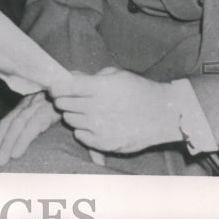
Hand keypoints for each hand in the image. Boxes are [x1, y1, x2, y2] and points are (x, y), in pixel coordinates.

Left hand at [0, 91, 60, 167]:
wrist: (80, 90)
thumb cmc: (66, 106)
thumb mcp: (48, 115)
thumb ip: (35, 127)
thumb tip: (22, 149)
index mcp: (25, 106)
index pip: (5, 124)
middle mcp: (28, 104)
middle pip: (6, 125)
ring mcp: (37, 106)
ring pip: (16, 126)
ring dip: (6, 145)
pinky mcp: (49, 110)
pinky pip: (32, 126)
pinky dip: (22, 140)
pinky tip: (15, 154)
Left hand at [49, 67, 179, 153]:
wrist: (164, 115)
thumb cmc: (139, 91)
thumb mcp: (116, 75)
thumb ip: (91, 77)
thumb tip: (69, 78)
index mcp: (101, 88)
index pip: (65, 87)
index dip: (56, 87)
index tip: (55, 88)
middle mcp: (98, 108)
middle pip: (64, 104)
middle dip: (64, 100)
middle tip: (72, 98)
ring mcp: (101, 128)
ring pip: (69, 120)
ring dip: (73, 115)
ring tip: (86, 111)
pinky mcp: (105, 143)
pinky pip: (79, 136)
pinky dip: (82, 130)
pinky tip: (94, 124)